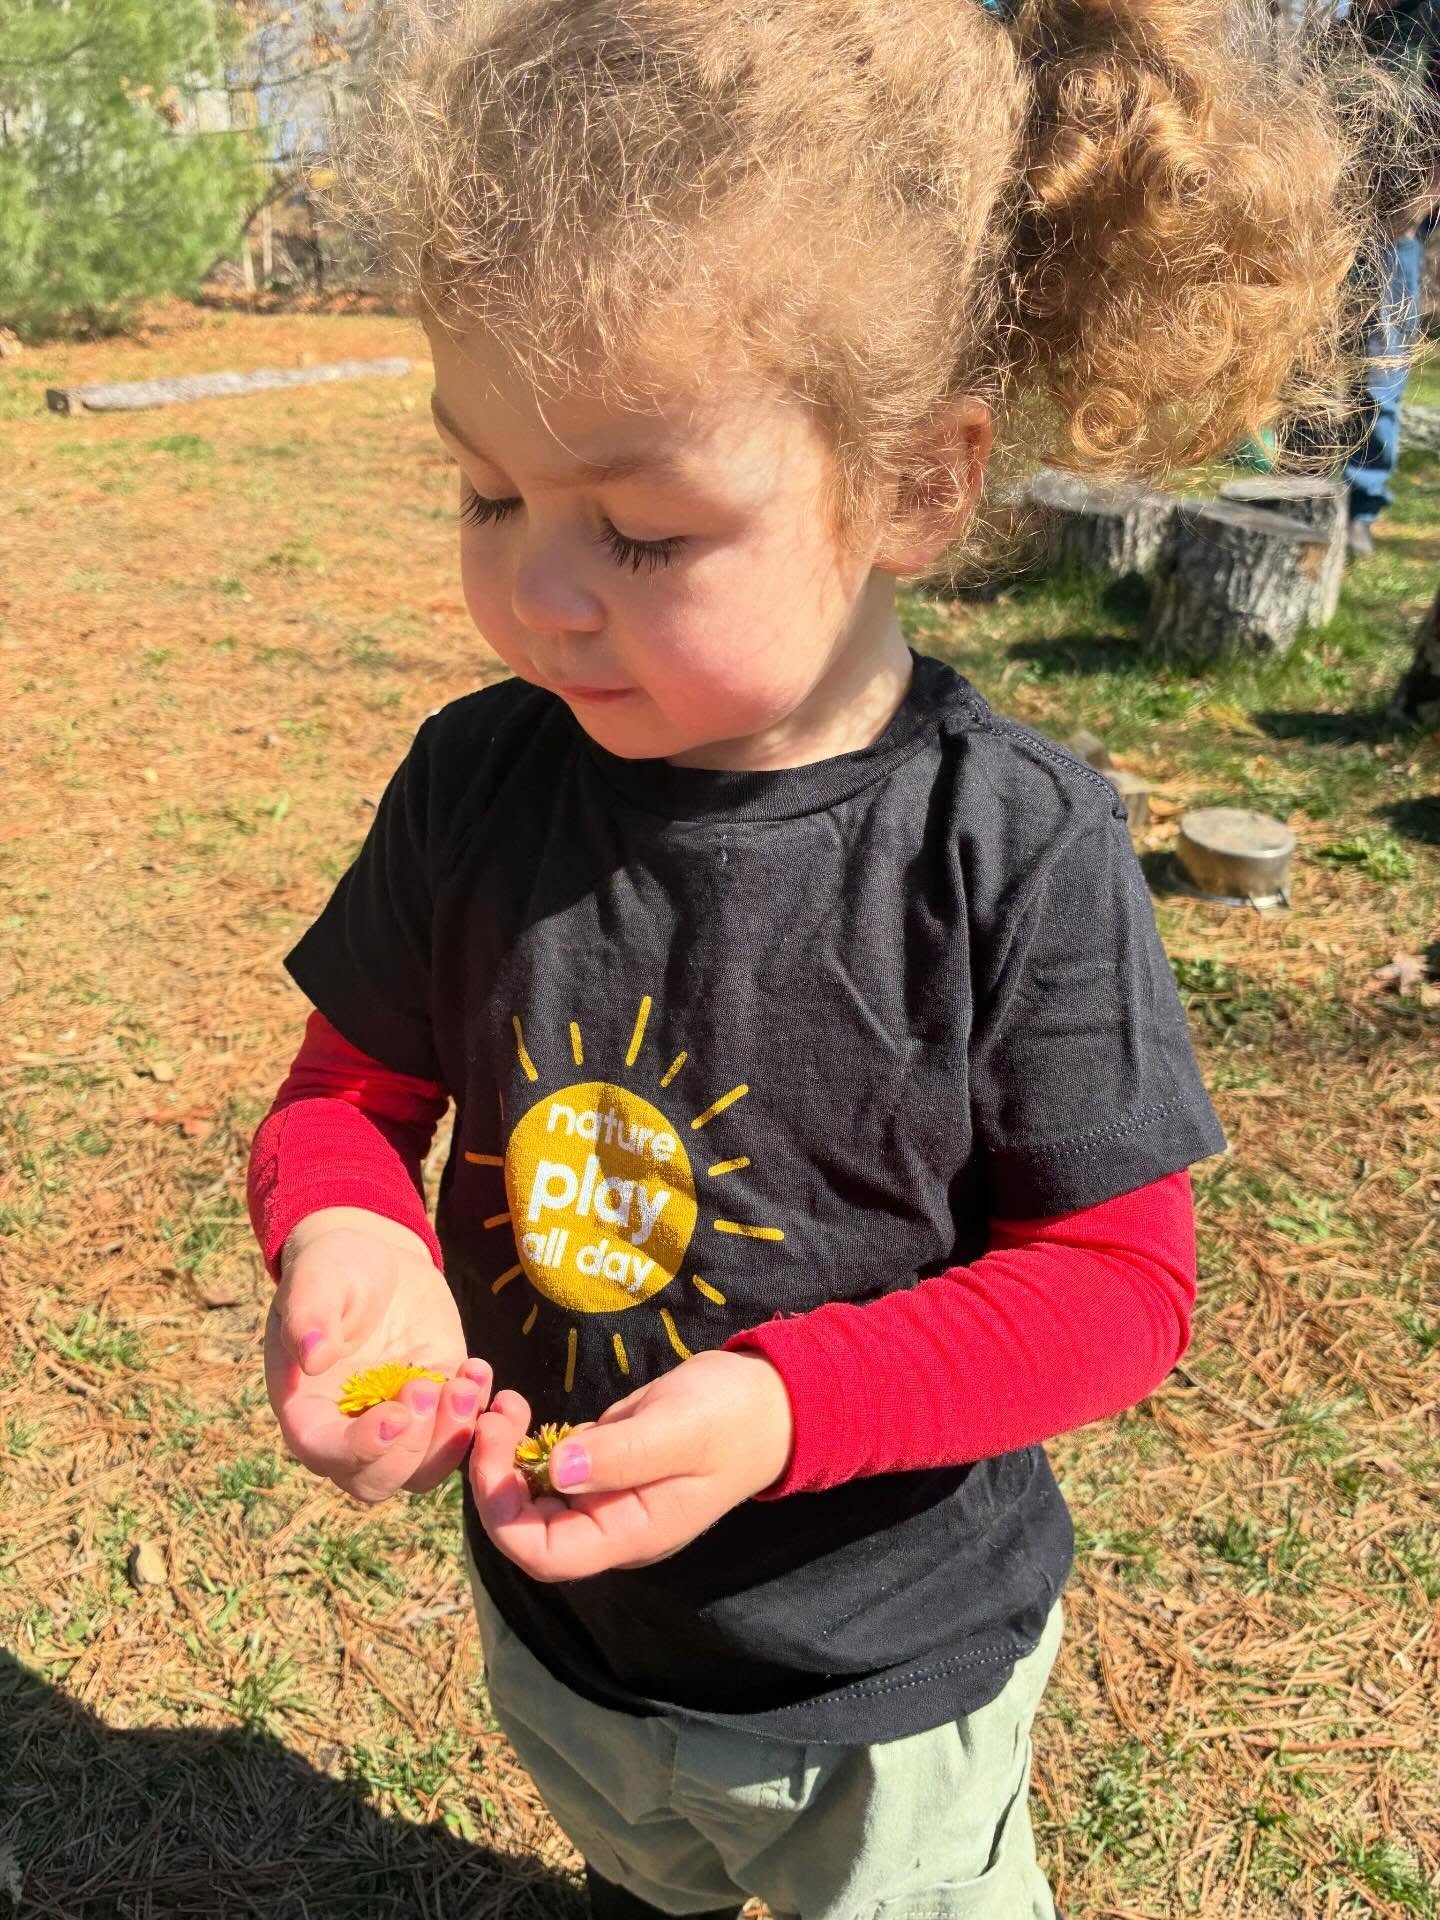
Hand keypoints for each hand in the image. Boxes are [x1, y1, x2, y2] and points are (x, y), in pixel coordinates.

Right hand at [264, 1207, 491, 1502]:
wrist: (376, 1262)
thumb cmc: (332, 1271)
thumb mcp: (316, 1281)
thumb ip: (309, 1317)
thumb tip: (311, 1358)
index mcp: (307, 1412)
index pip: (327, 1454)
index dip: (362, 1449)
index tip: (395, 1414)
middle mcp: (350, 1432)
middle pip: (379, 1480)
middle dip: (412, 1446)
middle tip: (428, 1386)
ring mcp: (399, 1425)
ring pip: (425, 1470)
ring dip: (451, 1437)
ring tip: (465, 1380)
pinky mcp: (438, 1408)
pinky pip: (460, 1436)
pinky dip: (477, 1415)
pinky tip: (477, 1368)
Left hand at [467, 1349, 794, 1580]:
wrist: (771, 1401)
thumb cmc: (732, 1416)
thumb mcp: (678, 1428)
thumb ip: (619, 1455)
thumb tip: (555, 1471)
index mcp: (629, 1533)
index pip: (544, 1555)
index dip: (503, 1513)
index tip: (493, 1449)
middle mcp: (610, 1526)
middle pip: (527, 1532)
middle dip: (495, 1480)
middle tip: (496, 1414)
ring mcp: (606, 1500)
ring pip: (531, 1501)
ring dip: (503, 1461)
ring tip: (506, 1405)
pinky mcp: (603, 1469)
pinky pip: (548, 1473)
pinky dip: (523, 1446)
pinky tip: (521, 1409)